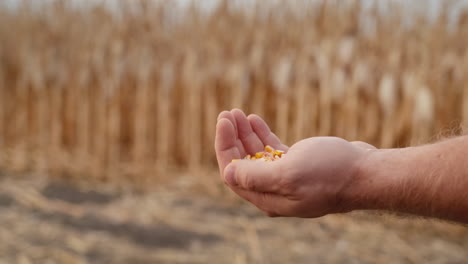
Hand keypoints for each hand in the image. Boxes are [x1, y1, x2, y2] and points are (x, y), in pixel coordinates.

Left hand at [215, 109, 375, 216]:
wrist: (367, 173)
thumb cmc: (330, 173)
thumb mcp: (289, 174)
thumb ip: (255, 176)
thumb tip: (227, 173)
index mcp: (267, 197)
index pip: (233, 173)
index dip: (225, 146)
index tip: (223, 121)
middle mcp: (274, 191)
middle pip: (242, 163)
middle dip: (233, 138)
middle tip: (228, 113)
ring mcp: (286, 179)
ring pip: (257, 156)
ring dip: (246, 134)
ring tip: (238, 114)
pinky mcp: (298, 167)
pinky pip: (272, 151)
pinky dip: (262, 136)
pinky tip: (255, 120)